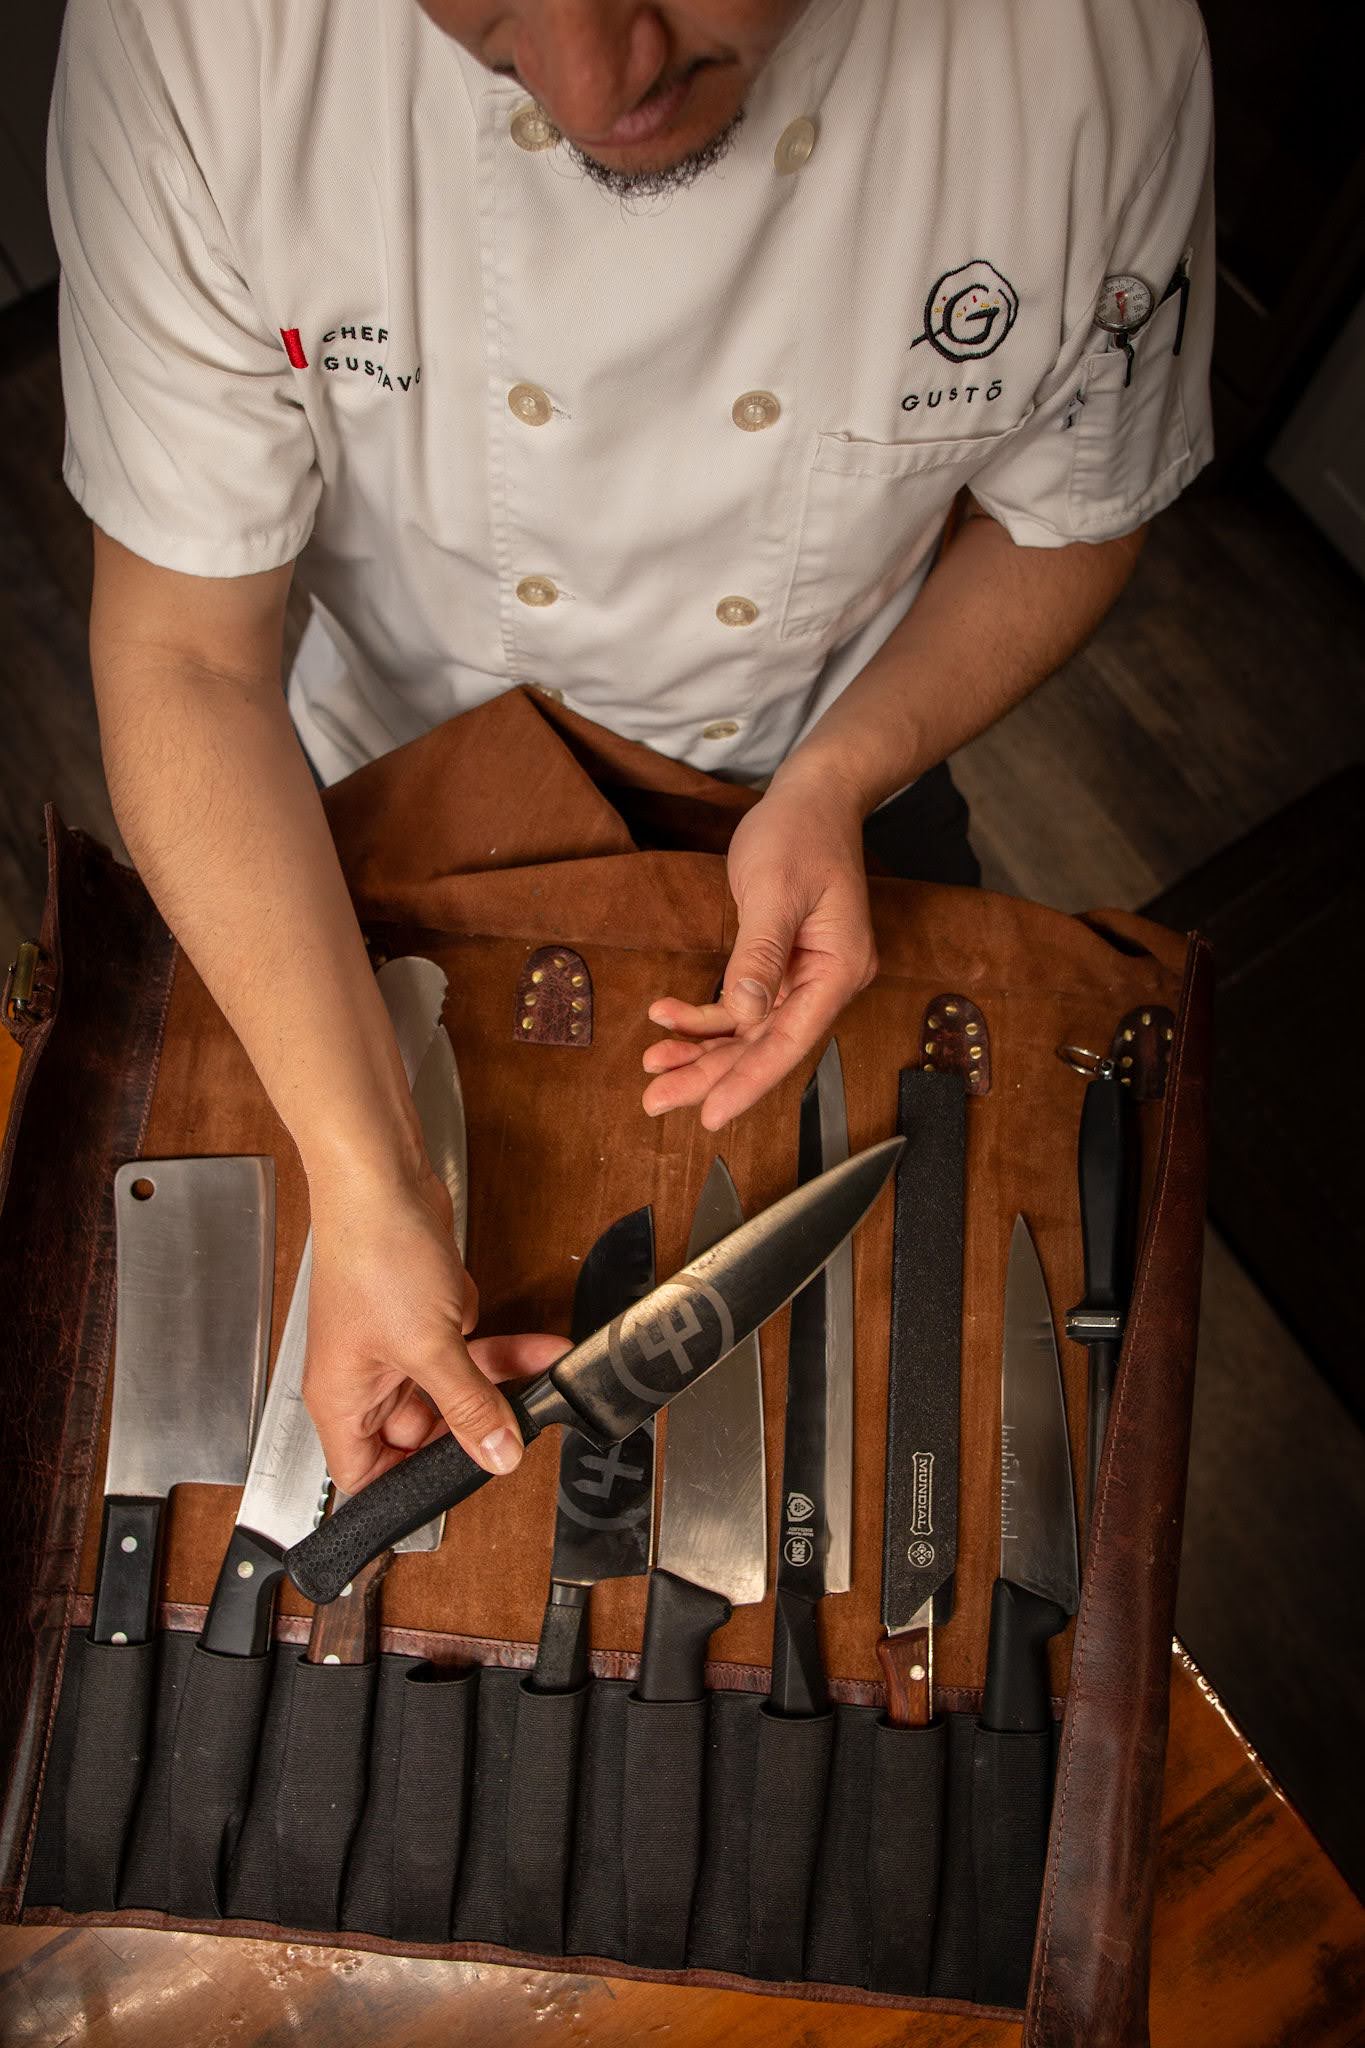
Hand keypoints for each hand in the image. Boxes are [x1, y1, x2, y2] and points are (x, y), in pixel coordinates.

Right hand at [303, 1159, 569, 1493]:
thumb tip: (496, 1455)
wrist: (382, 1177)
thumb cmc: (373, 1252)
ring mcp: (395, 1345)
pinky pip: (467, 1350)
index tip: (462, 1479)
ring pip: (453, 1388)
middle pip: (421, 1434)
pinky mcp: (424, 1314)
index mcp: (342, 1400)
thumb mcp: (429, 1346)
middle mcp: (364, 1378)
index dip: (408, 1486)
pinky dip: (501, 1350)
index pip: (367, 1475)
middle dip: (472, 1425)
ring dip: (499, 1382)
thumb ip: (467, 1405)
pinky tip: (536, 1347)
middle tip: (515, 1424)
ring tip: (541, 1379)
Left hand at [642, 765, 878, 1128]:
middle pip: (764, 1045)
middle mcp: (825, 980)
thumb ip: (758, 955)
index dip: (748, 1081)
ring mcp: (803, 975)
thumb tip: (743, 1015)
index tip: (710, 1115)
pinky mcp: (781, 964)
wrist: (814, 797)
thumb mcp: (773, 890)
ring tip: (653, 1068)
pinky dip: (703, 1015)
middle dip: (709, 1074)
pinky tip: (666, 1017)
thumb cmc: (801, 833)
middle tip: (656, 1099)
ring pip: (748, 1031)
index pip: (790, 1041)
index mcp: (838, 968)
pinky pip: (741, 1004)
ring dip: (700, 1049)